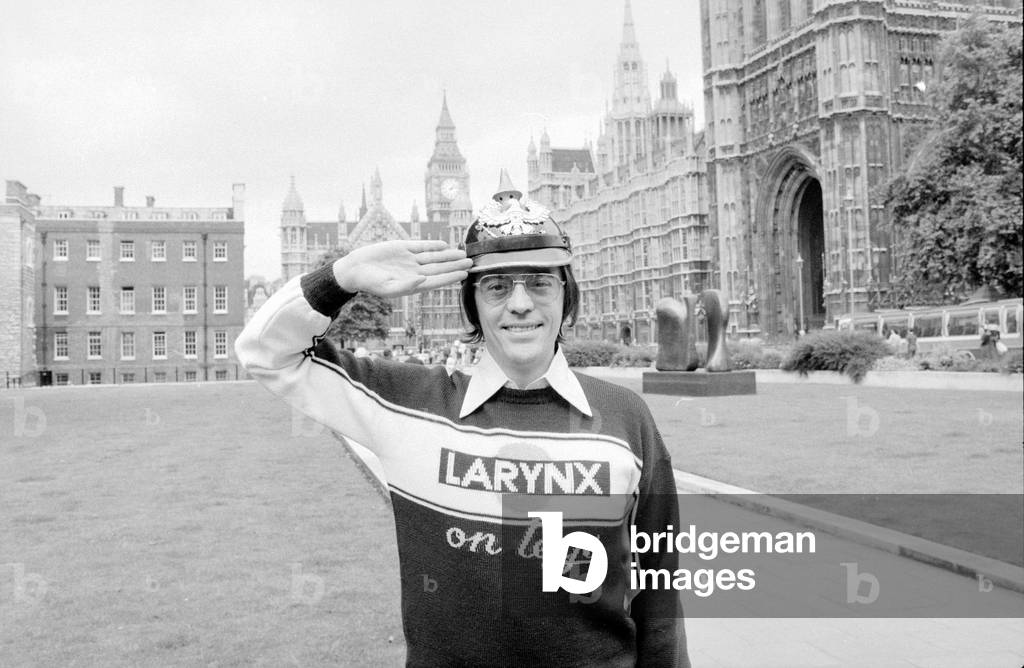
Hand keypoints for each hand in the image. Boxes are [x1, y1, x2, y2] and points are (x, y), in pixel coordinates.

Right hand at [333, 240, 473, 297]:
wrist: (354, 269)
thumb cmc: (369, 283)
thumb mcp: (387, 288)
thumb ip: (406, 286)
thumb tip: (423, 281)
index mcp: (412, 284)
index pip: (436, 281)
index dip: (451, 277)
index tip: (464, 274)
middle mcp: (413, 272)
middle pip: (439, 268)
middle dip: (455, 265)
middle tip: (471, 262)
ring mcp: (409, 260)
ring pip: (433, 257)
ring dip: (448, 256)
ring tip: (463, 254)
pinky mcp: (402, 248)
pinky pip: (421, 246)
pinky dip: (433, 246)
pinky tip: (444, 245)